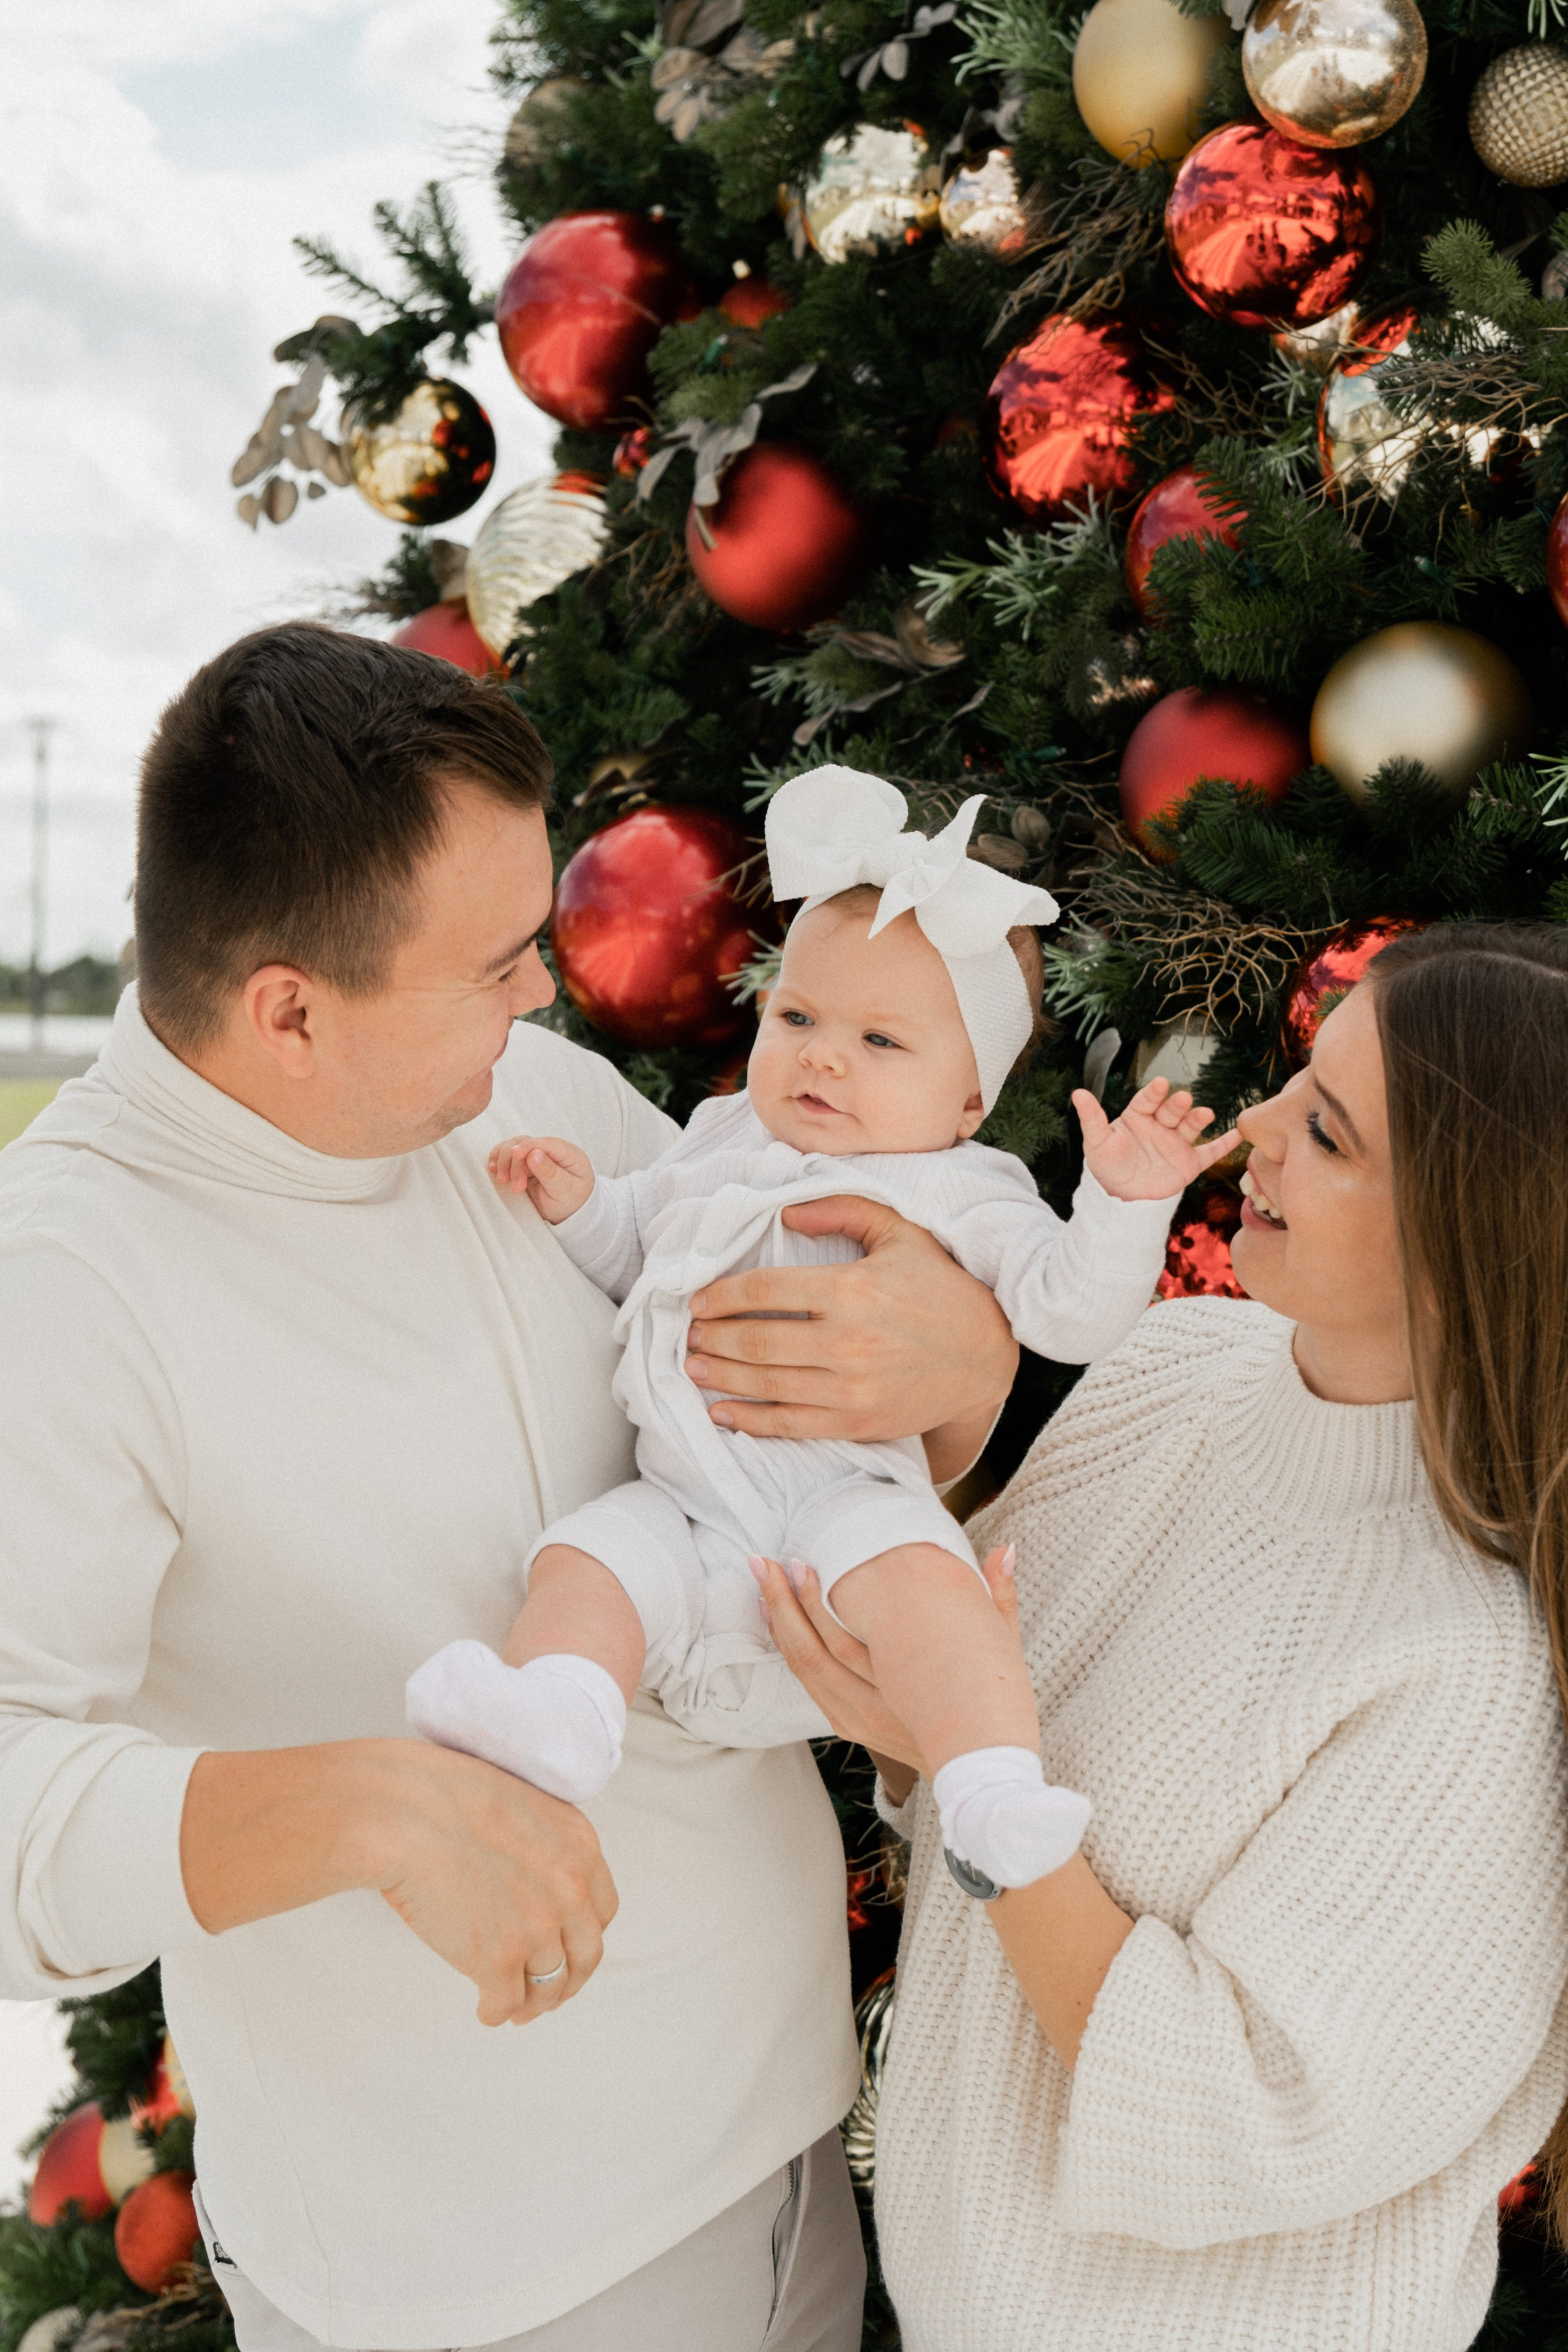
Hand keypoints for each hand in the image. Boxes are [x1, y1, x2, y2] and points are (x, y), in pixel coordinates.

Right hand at [181, 1740, 617, 2028]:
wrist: (404, 1813)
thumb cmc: (444, 1797)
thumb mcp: (520, 1807)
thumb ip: (541, 1848)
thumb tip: (532, 1883)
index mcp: (580, 1847)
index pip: (603, 1910)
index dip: (584, 1934)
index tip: (568, 1946)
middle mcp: (571, 1891)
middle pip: (585, 1956)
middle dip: (568, 1978)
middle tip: (547, 1990)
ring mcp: (537, 1928)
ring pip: (550, 1987)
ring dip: (534, 2002)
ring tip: (516, 2007)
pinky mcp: (498, 1961)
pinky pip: (506, 2004)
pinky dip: (497, 2013)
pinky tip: (486, 2011)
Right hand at [488, 1134, 593, 1224]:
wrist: (565, 1216)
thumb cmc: (571, 1203)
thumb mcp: (565, 1191)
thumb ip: (550, 1172)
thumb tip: (534, 1153)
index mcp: (568, 1154)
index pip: (547, 1143)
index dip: (529, 1145)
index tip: (515, 1153)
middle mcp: (551, 1151)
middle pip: (526, 1144)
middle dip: (516, 1164)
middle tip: (516, 1187)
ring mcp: (536, 1156)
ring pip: (514, 1146)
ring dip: (504, 1162)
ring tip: (503, 1181)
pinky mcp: (523, 1165)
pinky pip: (507, 1155)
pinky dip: (498, 1159)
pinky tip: (494, 1169)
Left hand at [685, 1196, 1016, 1450]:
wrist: (987, 1357)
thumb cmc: (942, 1289)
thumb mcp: (901, 1233)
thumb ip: (843, 1211)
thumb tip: (786, 1214)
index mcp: (852, 1289)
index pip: (766, 1289)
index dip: (723, 1294)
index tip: (699, 1299)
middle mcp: (848, 1342)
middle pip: (757, 1340)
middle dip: (713, 1337)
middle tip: (687, 1334)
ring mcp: (851, 1388)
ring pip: (766, 1383)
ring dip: (721, 1376)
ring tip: (693, 1365)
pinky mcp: (858, 1422)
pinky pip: (791, 1424)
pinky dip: (750, 1421)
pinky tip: (722, 1413)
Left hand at [749, 1543, 1019, 1787]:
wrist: (982, 1775)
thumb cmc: (994, 1708)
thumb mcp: (1002, 1652)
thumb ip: (998, 1598)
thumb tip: (1004, 1549)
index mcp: (902, 1690)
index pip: (843, 1641)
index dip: (815, 1601)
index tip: (801, 1563)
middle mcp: (871, 1710)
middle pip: (812, 1653)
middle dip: (783, 1604)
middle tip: (764, 1563)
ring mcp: (856, 1721)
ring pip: (804, 1670)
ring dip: (779, 1625)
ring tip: (763, 1584)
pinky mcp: (849, 1727)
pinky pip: (810, 1684)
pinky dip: (790, 1650)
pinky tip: (779, 1624)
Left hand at [1072, 1076, 1238, 1202]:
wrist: (1120, 1198)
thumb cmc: (1107, 1165)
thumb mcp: (1097, 1141)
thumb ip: (1091, 1118)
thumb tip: (1077, 1092)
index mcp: (1138, 1116)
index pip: (1147, 1101)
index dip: (1153, 1093)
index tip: (1160, 1084)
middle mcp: (1160, 1126)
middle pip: (1171, 1112)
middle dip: (1177, 1105)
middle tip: (1183, 1099)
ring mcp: (1176, 1143)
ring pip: (1190, 1127)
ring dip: (1198, 1119)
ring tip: (1204, 1113)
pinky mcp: (1189, 1163)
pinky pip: (1209, 1152)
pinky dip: (1224, 1144)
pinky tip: (1237, 1134)